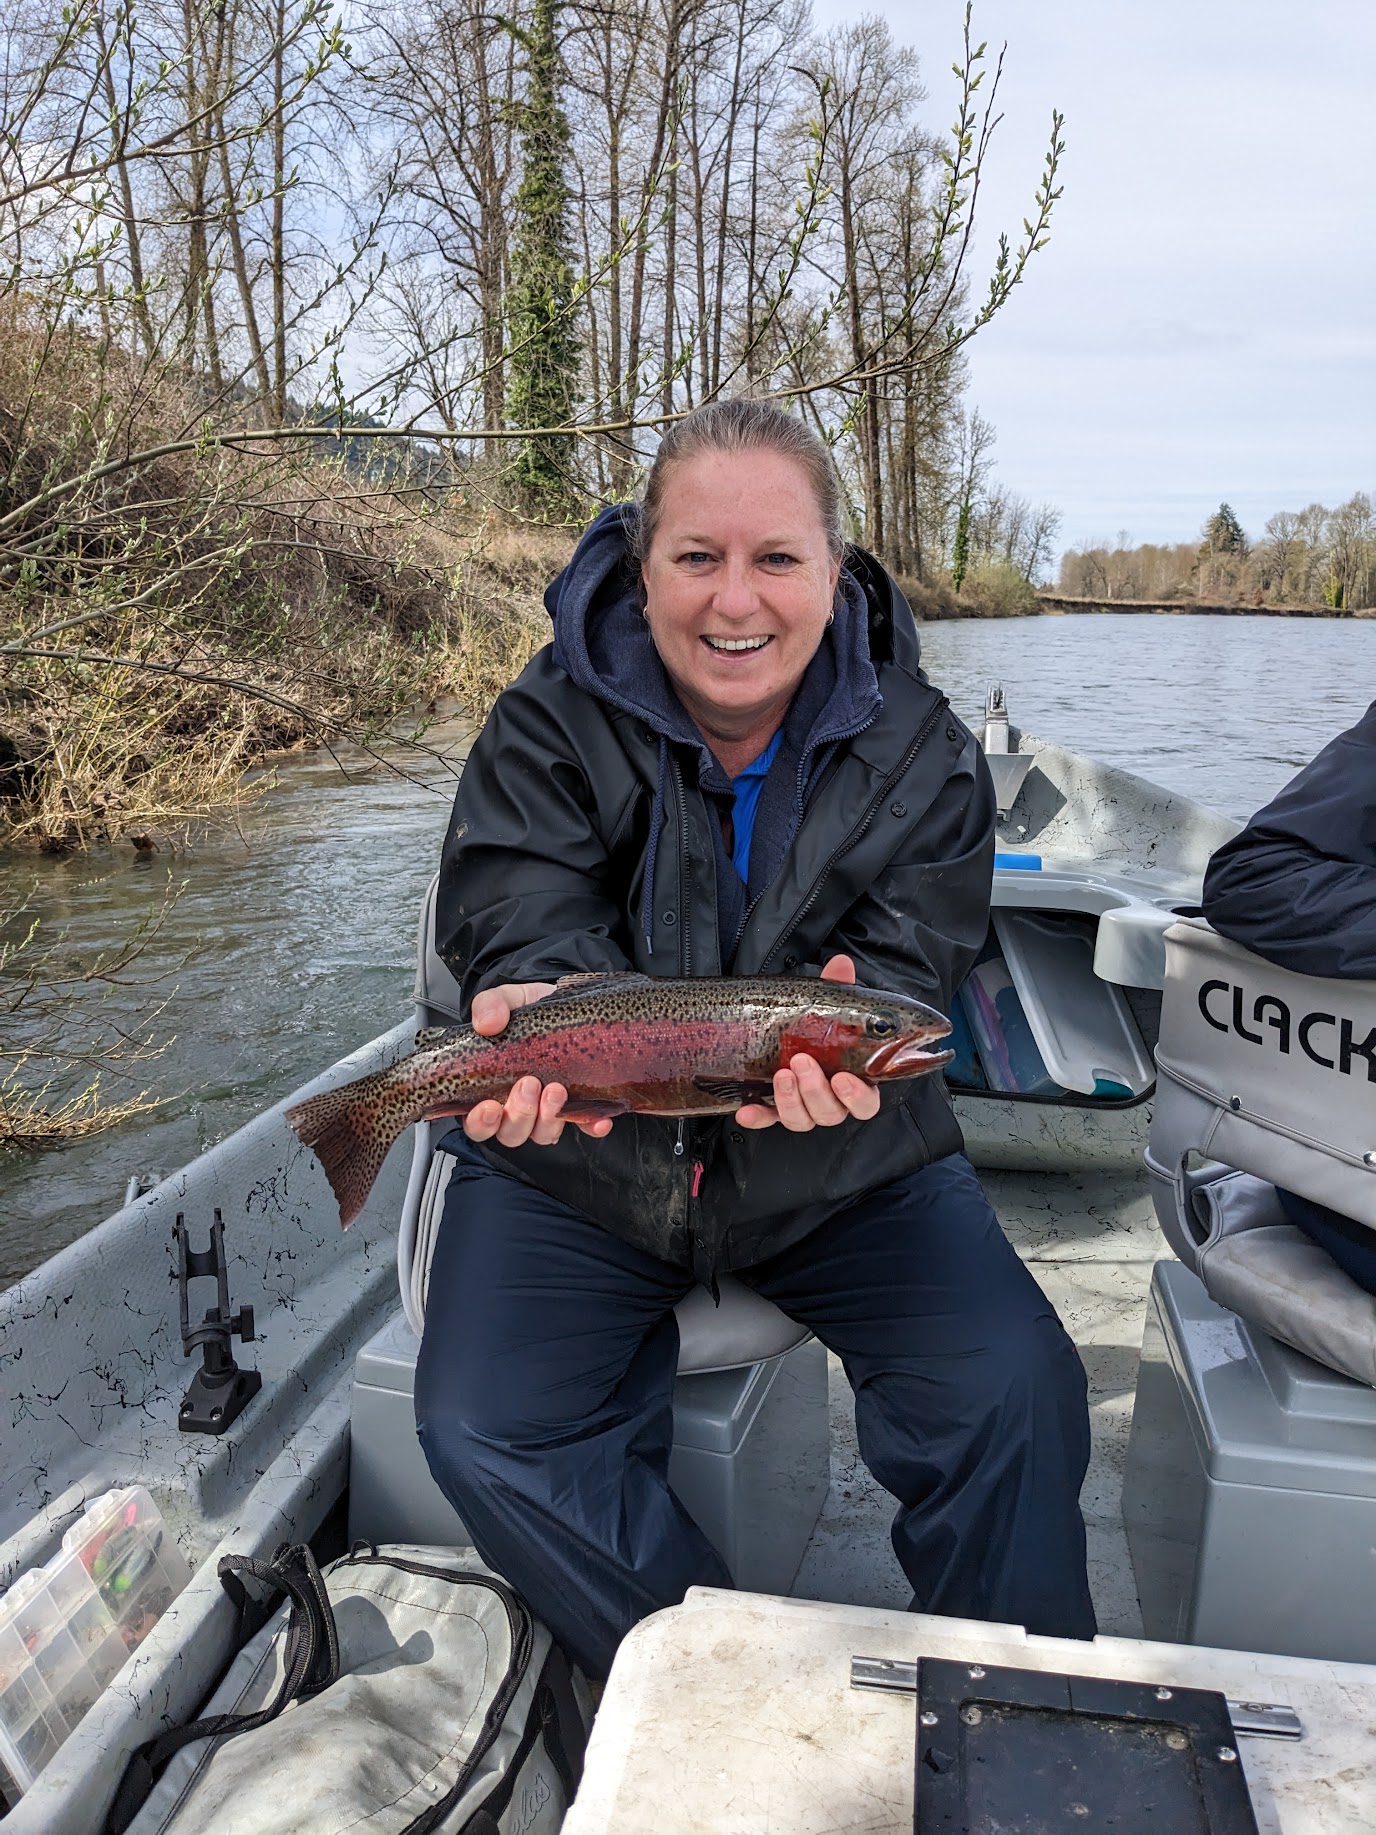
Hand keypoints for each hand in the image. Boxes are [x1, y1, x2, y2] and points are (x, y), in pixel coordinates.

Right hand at [463, 981, 615, 1147]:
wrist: (567, 1004)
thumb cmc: (530, 1010)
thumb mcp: (507, 999)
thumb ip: (490, 1005)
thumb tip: (487, 1024)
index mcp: (489, 1087)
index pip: (477, 1122)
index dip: (481, 1122)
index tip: (490, 1107)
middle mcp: (517, 1105)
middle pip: (511, 1133)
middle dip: (520, 1115)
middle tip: (530, 1084)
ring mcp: (548, 1109)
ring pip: (543, 1133)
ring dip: (549, 1119)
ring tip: (557, 1089)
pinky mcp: (579, 1106)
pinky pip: (585, 1126)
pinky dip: (591, 1126)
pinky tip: (598, 1119)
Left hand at [735, 954, 882, 1132]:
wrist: (780, 1029)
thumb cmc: (816, 1025)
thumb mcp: (826, 1006)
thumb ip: (837, 988)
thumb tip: (841, 964)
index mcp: (854, 1080)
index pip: (865, 1103)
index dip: (857, 1097)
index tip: (842, 1079)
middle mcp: (830, 1101)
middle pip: (831, 1112)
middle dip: (815, 1089)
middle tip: (801, 1061)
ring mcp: (802, 1108)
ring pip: (802, 1120)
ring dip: (791, 1100)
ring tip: (780, 1073)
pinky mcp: (774, 1110)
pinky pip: (767, 1120)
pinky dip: (757, 1117)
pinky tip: (746, 1110)